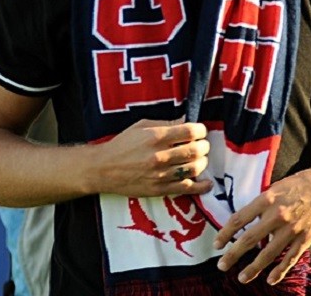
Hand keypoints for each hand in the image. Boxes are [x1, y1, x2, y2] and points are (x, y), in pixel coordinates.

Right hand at [90, 119, 212, 197]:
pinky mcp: (159, 190)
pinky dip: (200, 186)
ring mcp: (160, 174)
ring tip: (199, 159)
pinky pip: (186, 188)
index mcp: (156, 137)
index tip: (199, 131)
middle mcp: (160, 156)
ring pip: (194, 168)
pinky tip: (207, 183)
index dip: (200, 130)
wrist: (103, 169)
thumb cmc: (122, 144)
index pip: (190, 131)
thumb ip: (166, 124)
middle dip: (204, 146)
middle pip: (195, 150)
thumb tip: (186, 120)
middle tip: (201, 145)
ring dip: (202, 162)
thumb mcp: (142, 126)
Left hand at [214, 164, 310, 284]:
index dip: (225, 233)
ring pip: (268, 254)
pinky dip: (280, 271)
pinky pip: (290, 258)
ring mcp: (292, 228)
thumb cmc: (305, 181)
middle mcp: (277, 215)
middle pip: (249, 239)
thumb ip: (264, 202)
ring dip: (253, 268)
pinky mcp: (306, 237)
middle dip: (233, 255)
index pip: (239, 219)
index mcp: (268, 199)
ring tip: (242, 278)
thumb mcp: (279, 185)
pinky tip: (270, 279)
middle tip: (222, 265)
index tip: (217, 244)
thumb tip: (248, 218)